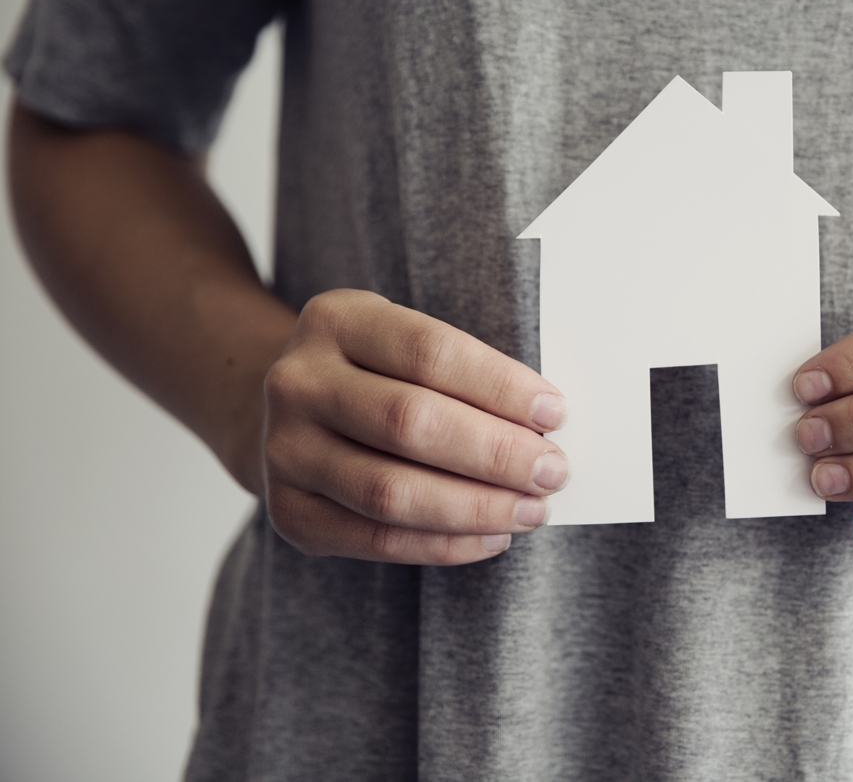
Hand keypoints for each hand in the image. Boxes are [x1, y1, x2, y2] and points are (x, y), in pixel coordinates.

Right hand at [262, 289, 570, 564]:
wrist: (293, 414)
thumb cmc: (380, 374)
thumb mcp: (405, 343)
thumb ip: (463, 373)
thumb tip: (545, 426)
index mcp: (338, 320)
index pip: (431, 353)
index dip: (499, 387)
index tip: (555, 413)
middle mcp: (299, 382)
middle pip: (410, 422)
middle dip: (496, 453)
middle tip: (552, 471)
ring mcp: (284, 449)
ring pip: (391, 490)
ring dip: (476, 507)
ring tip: (531, 510)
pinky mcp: (288, 512)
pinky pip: (376, 539)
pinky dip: (444, 544)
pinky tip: (492, 538)